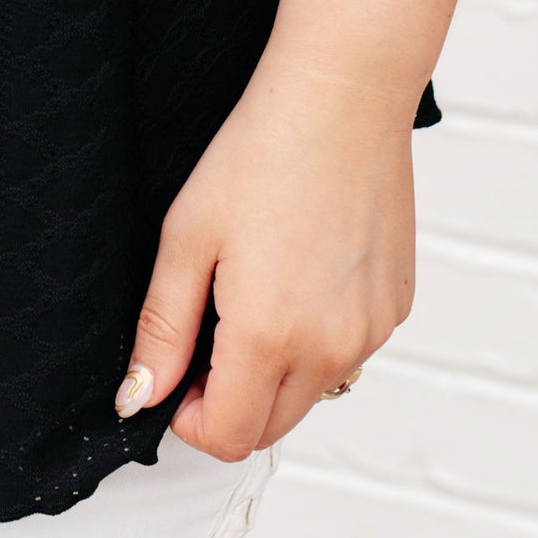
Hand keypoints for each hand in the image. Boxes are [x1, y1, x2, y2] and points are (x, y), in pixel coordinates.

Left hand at [114, 61, 417, 460]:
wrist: (341, 100)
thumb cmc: (261, 155)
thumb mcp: (186, 238)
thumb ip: (162, 328)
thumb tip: (141, 395)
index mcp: (270, 337)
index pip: (228, 437)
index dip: (189, 418)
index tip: (177, 375)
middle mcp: (332, 349)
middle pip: (269, 427)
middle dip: (229, 400)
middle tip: (209, 329)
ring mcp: (372, 332)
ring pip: (313, 392)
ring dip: (275, 370)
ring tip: (256, 288)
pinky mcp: (396, 308)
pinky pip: (348, 352)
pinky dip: (318, 337)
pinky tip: (302, 271)